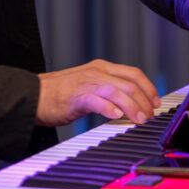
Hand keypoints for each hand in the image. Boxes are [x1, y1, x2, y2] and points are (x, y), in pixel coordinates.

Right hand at [36, 60, 160, 126]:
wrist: (32, 95)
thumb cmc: (58, 94)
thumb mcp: (88, 85)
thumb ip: (107, 91)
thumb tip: (128, 105)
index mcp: (101, 68)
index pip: (133, 73)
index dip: (149, 87)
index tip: (156, 102)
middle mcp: (97, 72)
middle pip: (130, 83)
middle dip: (145, 100)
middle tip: (150, 115)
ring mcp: (86, 83)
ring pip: (118, 91)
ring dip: (132, 106)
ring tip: (139, 119)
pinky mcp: (75, 97)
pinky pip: (97, 100)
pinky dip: (109, 108)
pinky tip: (117, 117)